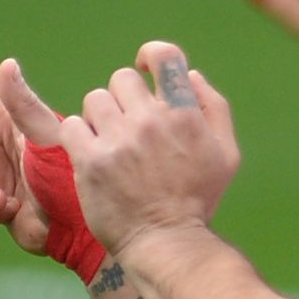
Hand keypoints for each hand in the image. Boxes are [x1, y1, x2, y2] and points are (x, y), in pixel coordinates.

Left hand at [61, 39, 239, 254]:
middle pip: (122, 79)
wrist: (167, 243)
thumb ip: (214, 108)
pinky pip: (72, 126)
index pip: (165, 56)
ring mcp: (119, 140)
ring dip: (99, 118)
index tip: (144, 70)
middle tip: (127, 126)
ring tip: (109, 144)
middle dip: (123, 99)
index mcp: (185, 114)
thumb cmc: (197, 200)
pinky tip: (91, 156)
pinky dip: (78, 138)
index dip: (150, 55)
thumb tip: (191, 75)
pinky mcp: (91, 161)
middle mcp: (151, 122)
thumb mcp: (226, 154)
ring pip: (94, 100)